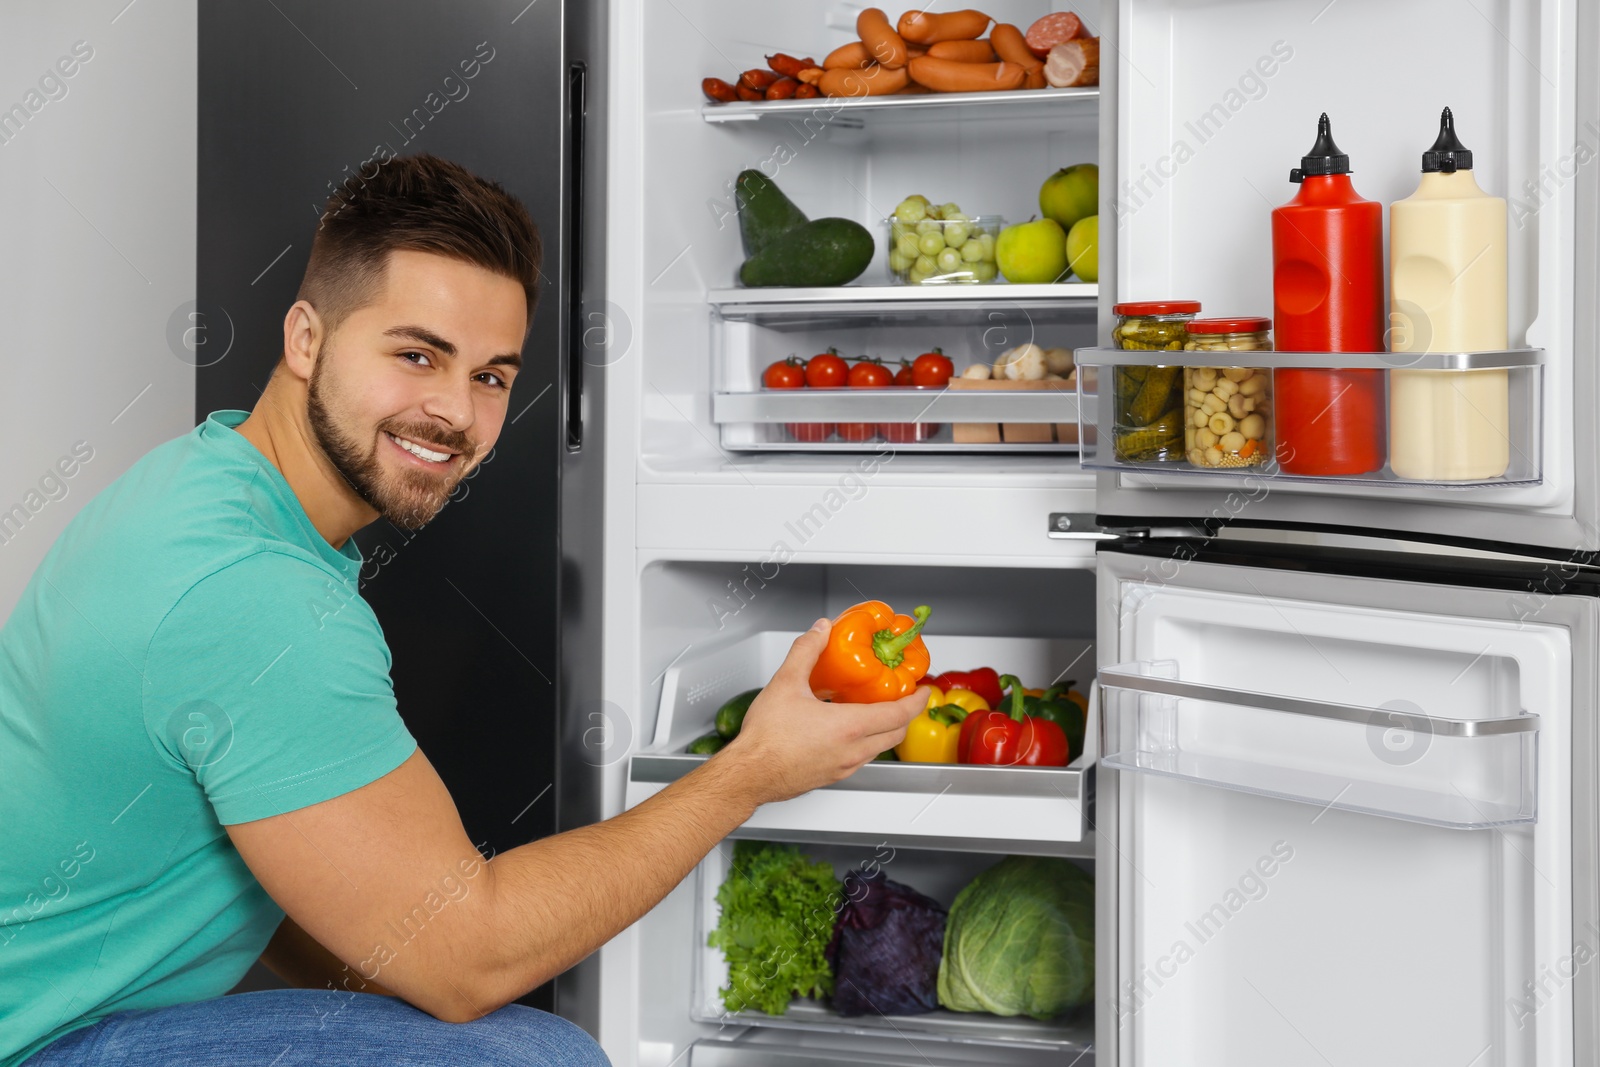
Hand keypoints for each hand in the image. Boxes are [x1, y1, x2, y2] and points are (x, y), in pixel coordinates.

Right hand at [712, 618, 928, 806]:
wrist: (749, 775)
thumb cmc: (766, 739)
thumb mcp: (786, 683)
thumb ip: (807, 651)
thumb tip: (820, 631)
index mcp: (850, 728)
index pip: (899, 715)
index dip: (916, 701)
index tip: (923, 690)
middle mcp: (853, 751)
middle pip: (895, 734)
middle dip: (904, 715)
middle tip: (904, 699)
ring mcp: (843, 767)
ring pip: (878, 749)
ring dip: (884, 730)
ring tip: (875, 711)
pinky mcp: (831, 776)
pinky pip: (860, 759)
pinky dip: (865, 743)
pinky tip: (845, 730)